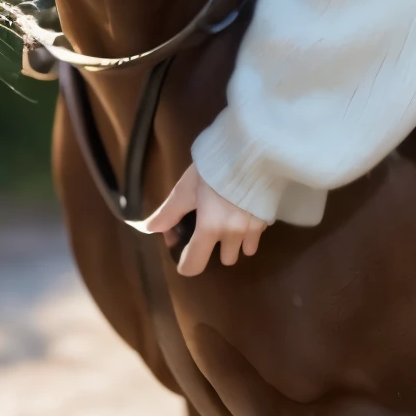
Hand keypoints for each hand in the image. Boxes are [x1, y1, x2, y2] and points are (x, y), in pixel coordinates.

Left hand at [143, 163, 267, 276]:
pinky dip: (250, 232)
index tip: (183, 252)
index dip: (186, 264)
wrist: (252, 149)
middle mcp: (233, 235)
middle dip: (216, 248)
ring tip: (230, 221)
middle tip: (210, 228)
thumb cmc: (214, 167)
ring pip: (244, 251)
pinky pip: (257, 236)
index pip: (195, 265)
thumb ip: (169, 212)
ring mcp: (253, 229)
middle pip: (225, 260)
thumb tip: (147, 229)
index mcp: (210, 228)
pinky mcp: (268, 218)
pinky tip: (244, 213)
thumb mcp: (187, 187)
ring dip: (236, 242)